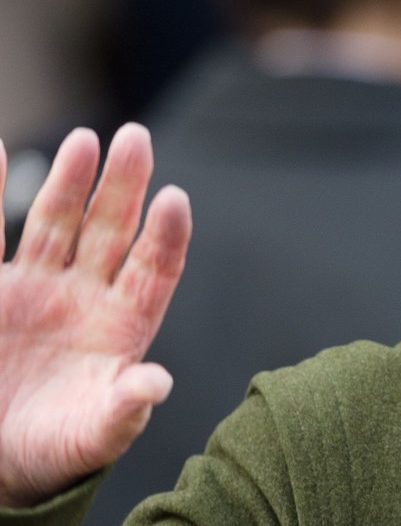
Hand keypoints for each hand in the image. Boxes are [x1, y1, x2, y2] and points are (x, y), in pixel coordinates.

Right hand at [0, 124, 190, 506]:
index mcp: (125, 324)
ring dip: (71, 182)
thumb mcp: (92, 435)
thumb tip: (158, 383)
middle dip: (124, 185)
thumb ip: (124, 410)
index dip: (166, 235)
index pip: (154, 268)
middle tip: (137, 138)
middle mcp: (87, 295)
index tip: (175, 199)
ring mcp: (39, 287)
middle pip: (111, 229)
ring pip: (58, 222)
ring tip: (87, 140)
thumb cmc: (57, 448)